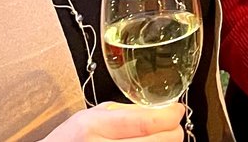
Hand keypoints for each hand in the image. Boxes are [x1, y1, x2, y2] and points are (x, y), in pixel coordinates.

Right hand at [42, 102, 186, 140]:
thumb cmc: (70, 140)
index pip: (147, 122)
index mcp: (95, 126)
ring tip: (155, 137)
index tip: (177, 110)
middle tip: (170, 126)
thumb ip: (125, 112)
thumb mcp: (90, 117)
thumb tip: (161, 108)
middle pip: (163, 141)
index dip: (171, 116)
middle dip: (173, 131)